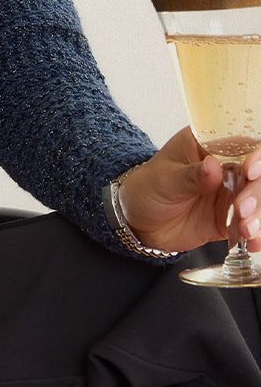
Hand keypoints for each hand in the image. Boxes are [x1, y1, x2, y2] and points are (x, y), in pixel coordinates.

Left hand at [118, 126, 260, 253]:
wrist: (138, 220)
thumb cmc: (147, 188)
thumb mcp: (165, 180)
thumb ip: (190, 176)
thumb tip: (213, 166)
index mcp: (208, 145)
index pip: (241, 143)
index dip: (254, 156)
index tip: (250, 171)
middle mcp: (224, 166)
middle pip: (255, 174)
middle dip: (255, 192)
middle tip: (242, 209)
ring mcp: (229, 193)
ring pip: (256, 200)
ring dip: (257, 215)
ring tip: (247, 230)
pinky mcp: (229, 218)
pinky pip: (249, 224)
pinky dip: (255, 234)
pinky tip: (251, 243)